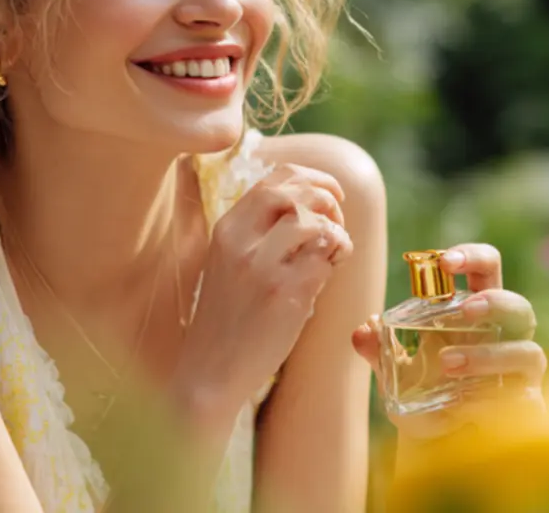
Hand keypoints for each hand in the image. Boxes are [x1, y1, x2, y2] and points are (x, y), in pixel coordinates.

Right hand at [172, 164, 353, 424]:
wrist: (210, 370)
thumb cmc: (229, 318)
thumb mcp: (230, 263)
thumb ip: (260, 233)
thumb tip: (312, 208)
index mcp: (226, 229)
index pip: (273, 180)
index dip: (310, 177)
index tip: (330, 192)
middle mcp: (240, 241)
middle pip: (293, 192)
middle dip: (326, 197)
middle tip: (338, 218)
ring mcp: (260, 266)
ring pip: (312, 223)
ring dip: (335, 231)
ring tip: (335, 249)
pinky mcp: (283, 293)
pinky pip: (324, 258)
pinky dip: (337, 257)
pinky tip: (332, 269)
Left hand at [351, 243, 545, 441]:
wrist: (438, 444)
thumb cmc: (423, 392)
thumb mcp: (393, 370)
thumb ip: (378, 348)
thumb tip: (362, 331)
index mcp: (475, 314)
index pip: (487, 270)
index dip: (474, 256)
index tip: (445, 261)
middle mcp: (506, 339)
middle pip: (520, 307)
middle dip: (496, 303)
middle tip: (464, 310)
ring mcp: (521, 375)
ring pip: (527, 353)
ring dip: (488, 356)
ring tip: (447, 364)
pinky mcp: (528, 409)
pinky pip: (526, 399)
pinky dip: (494, 400)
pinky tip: (465, 406)